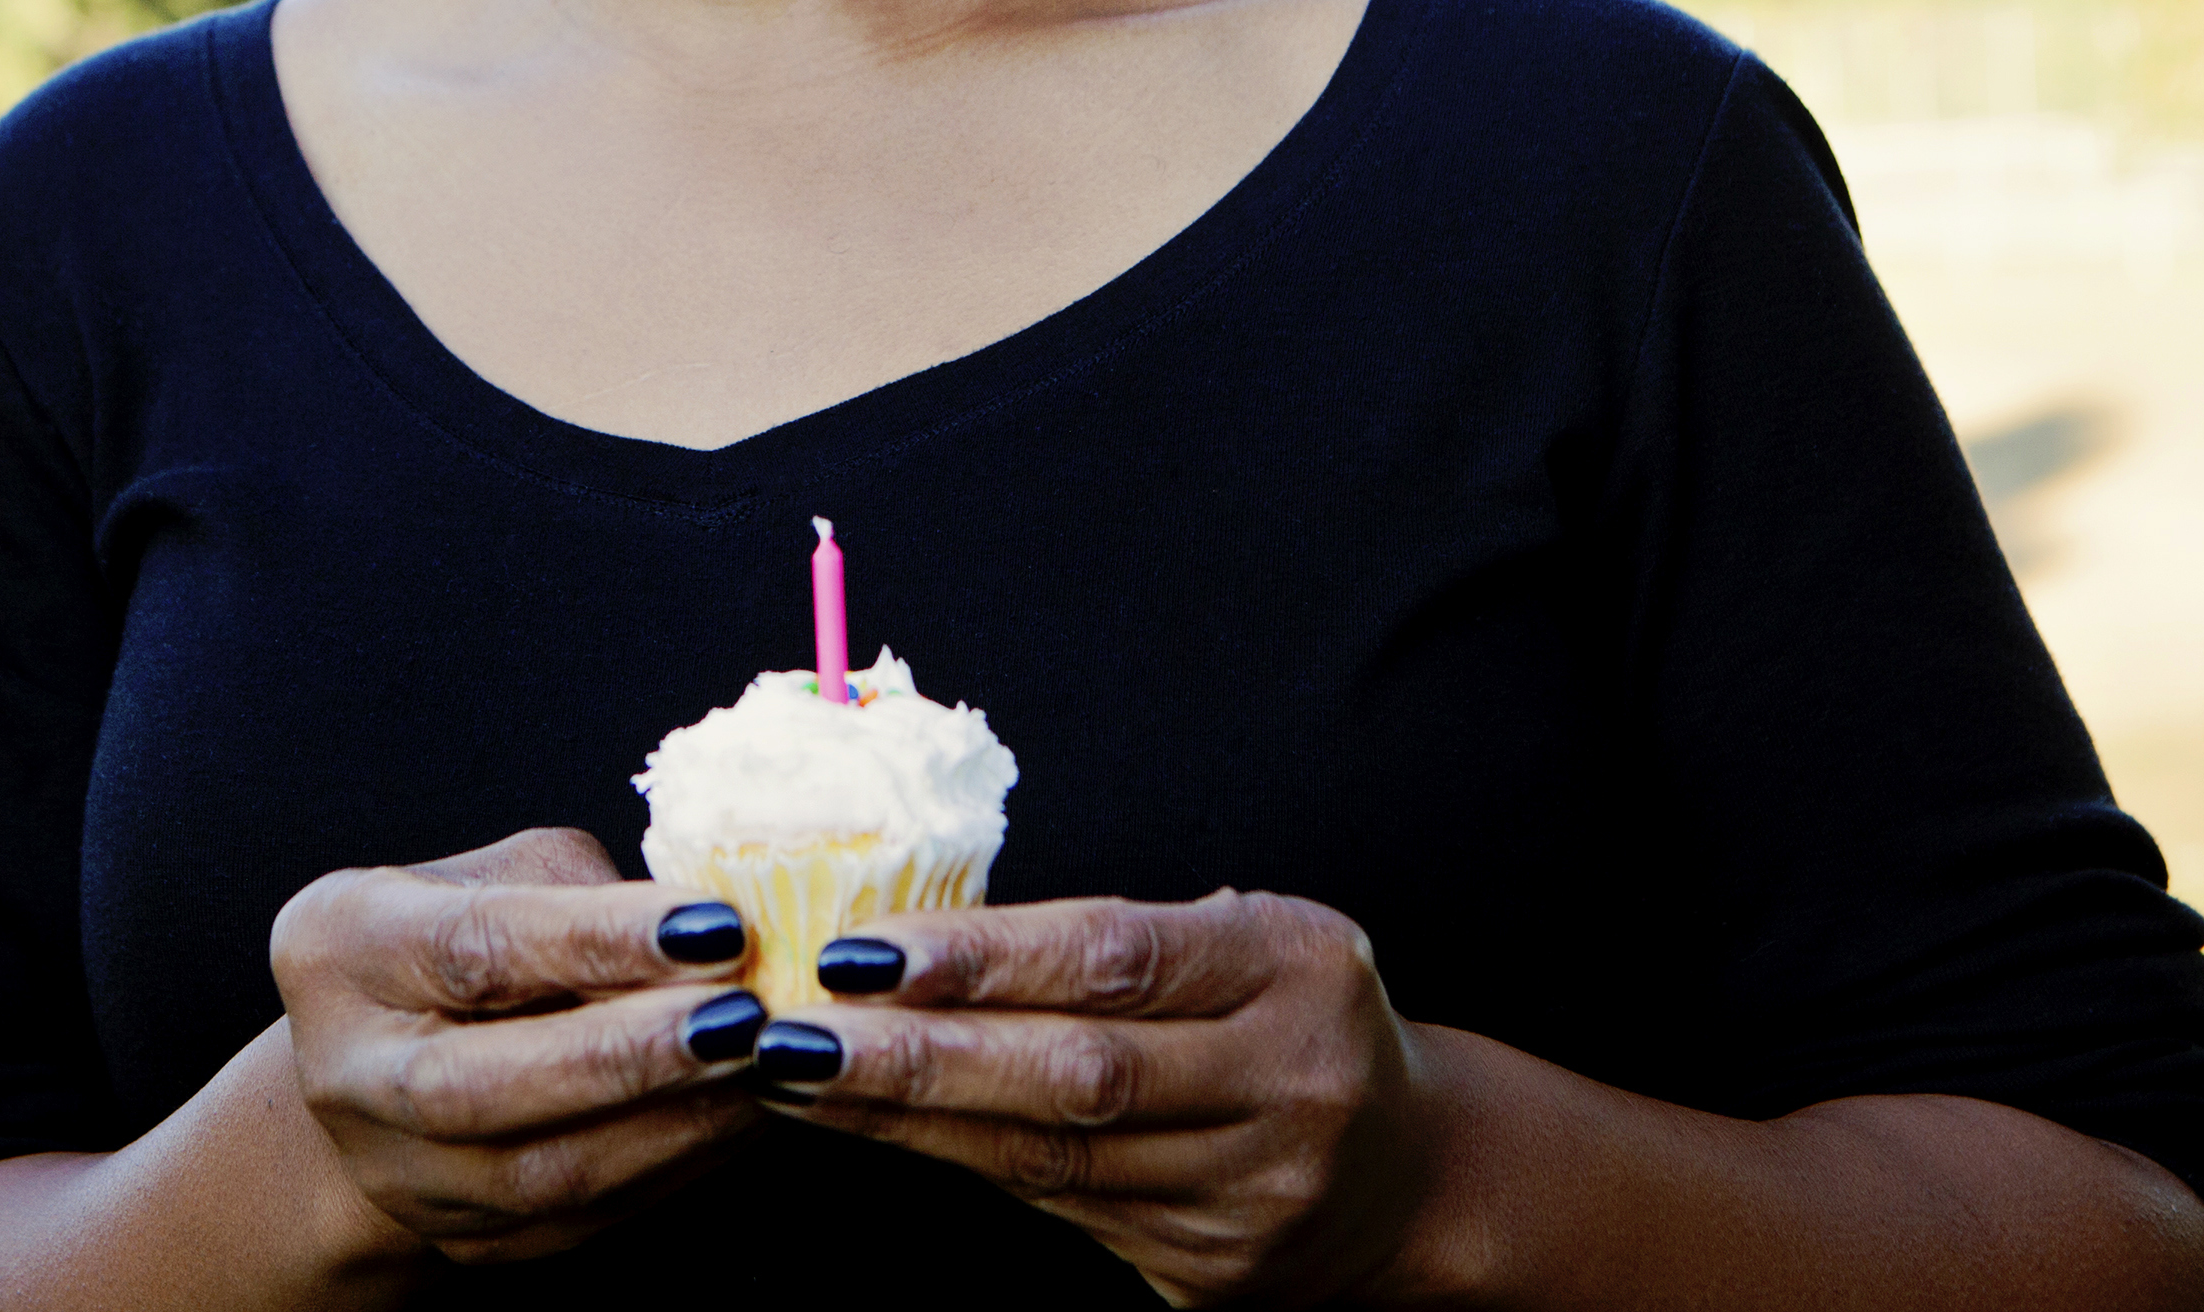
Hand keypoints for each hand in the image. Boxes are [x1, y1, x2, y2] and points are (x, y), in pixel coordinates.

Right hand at [269, 825, 772, 1264]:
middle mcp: (348, 1072)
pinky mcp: (468, 1241)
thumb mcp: (505, 873)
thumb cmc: (470, 932)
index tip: (714, 927)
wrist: (399, 1056)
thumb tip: (706, 936)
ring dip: (672, 1121)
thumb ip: (586, 894)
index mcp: (341, 946)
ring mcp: (400, 1175)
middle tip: (744, 1017)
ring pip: (541, 1174)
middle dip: (627, 1055)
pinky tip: (742, 1114)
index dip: (598, 940)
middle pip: (481, 1086)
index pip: (474, 946)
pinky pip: (586, 1218)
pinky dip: (678, 1165)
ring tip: (763, 1064)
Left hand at [745, 888, 1439, 1304]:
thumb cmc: (1288, 1014)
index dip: (983, 956)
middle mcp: (1288, 1084)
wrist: (1410, 1173)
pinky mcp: (1215, 1272)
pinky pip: (1062, 1209)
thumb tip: (918, 930)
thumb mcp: (1246, 938)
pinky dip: (955, 1167)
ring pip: (1052, 1156)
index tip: (863, 949)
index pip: (1116, 957)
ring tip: (799, 1079)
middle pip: (1076, 1073)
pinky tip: (874, 1134)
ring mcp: (1255, 1193)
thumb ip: (1118, 937)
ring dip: (907, 1121)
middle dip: (918, 1053)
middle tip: (793, 1030)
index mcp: (1296, 966)